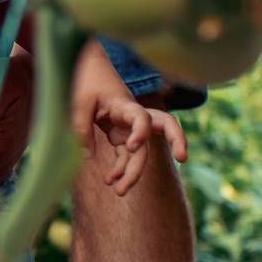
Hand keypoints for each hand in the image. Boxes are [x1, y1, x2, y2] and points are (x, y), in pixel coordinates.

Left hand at [69, 44, 187, 195]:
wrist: (90, 70)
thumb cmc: (86, 82)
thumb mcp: (78, 102)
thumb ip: (81, 127)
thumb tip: (86, 157)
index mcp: (125, 105)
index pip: (143, 118)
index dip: (141, 132)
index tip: (131, 146)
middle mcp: (134, 117)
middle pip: (164, 127)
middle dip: (177, 141)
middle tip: (183, 158)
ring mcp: (130, 127)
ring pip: (142, 151)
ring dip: (133, 172)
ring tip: (119, 191)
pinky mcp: (122, 135)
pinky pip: (127, 155)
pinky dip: (120, 168)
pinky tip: (109, 181)